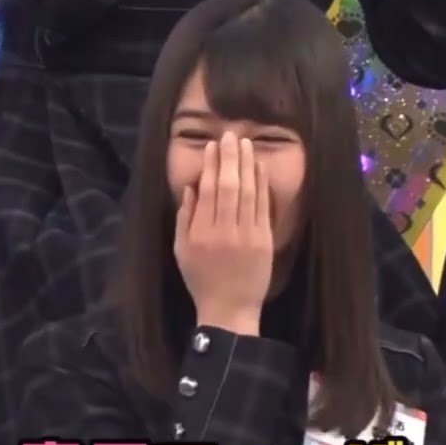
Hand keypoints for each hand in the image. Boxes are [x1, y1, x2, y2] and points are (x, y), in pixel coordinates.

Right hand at [173, 132, 272, 335]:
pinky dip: (262, 185)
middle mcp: (223, 231)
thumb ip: (185, 219)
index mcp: (200, 233)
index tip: (213, 146)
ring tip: (245, 144)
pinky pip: (262, 207)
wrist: (229, 309)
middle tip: (230, 135)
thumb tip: (191, 188)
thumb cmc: (201, 280)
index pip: (207, 191)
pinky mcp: (264, 240)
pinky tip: (259, 168)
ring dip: (247, 165)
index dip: (211, 166)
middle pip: (228, 186)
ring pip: (247, 192)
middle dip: (229, 158)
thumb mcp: (181, 251)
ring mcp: (246, 235)